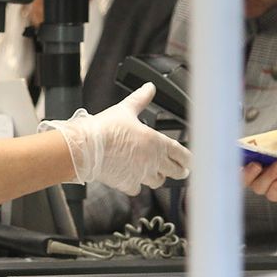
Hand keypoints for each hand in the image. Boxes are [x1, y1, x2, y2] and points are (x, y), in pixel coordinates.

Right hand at [40, 83, 192, 194]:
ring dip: (158, 177)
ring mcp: (141, 175)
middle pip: (175, 171)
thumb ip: (141, 99)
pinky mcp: (127, 184)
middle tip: (181, 170)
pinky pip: (137, 189)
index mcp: (156, 143)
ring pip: (158, 181)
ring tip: (156, 174)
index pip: (181, 154)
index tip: (190, 160)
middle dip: (179, 170)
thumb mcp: (126, 109)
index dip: (188, 158)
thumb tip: (149, 87)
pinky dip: (136, 185)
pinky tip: (133, 179)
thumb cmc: (106, 129)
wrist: (87, 148)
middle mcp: (153, 161)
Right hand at [241, 111, 276, 201]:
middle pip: (243, 180)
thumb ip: (254, 145)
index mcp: (257, 154)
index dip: (233, 165)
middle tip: (256, 165)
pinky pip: (272, 195)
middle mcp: (263, 168)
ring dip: (267, 177)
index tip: (234, 162)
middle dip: (246, 174)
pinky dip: (276, 186)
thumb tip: (236, 148)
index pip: (237, 162)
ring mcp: (273, 180)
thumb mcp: (274, 139)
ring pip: (257, 188)